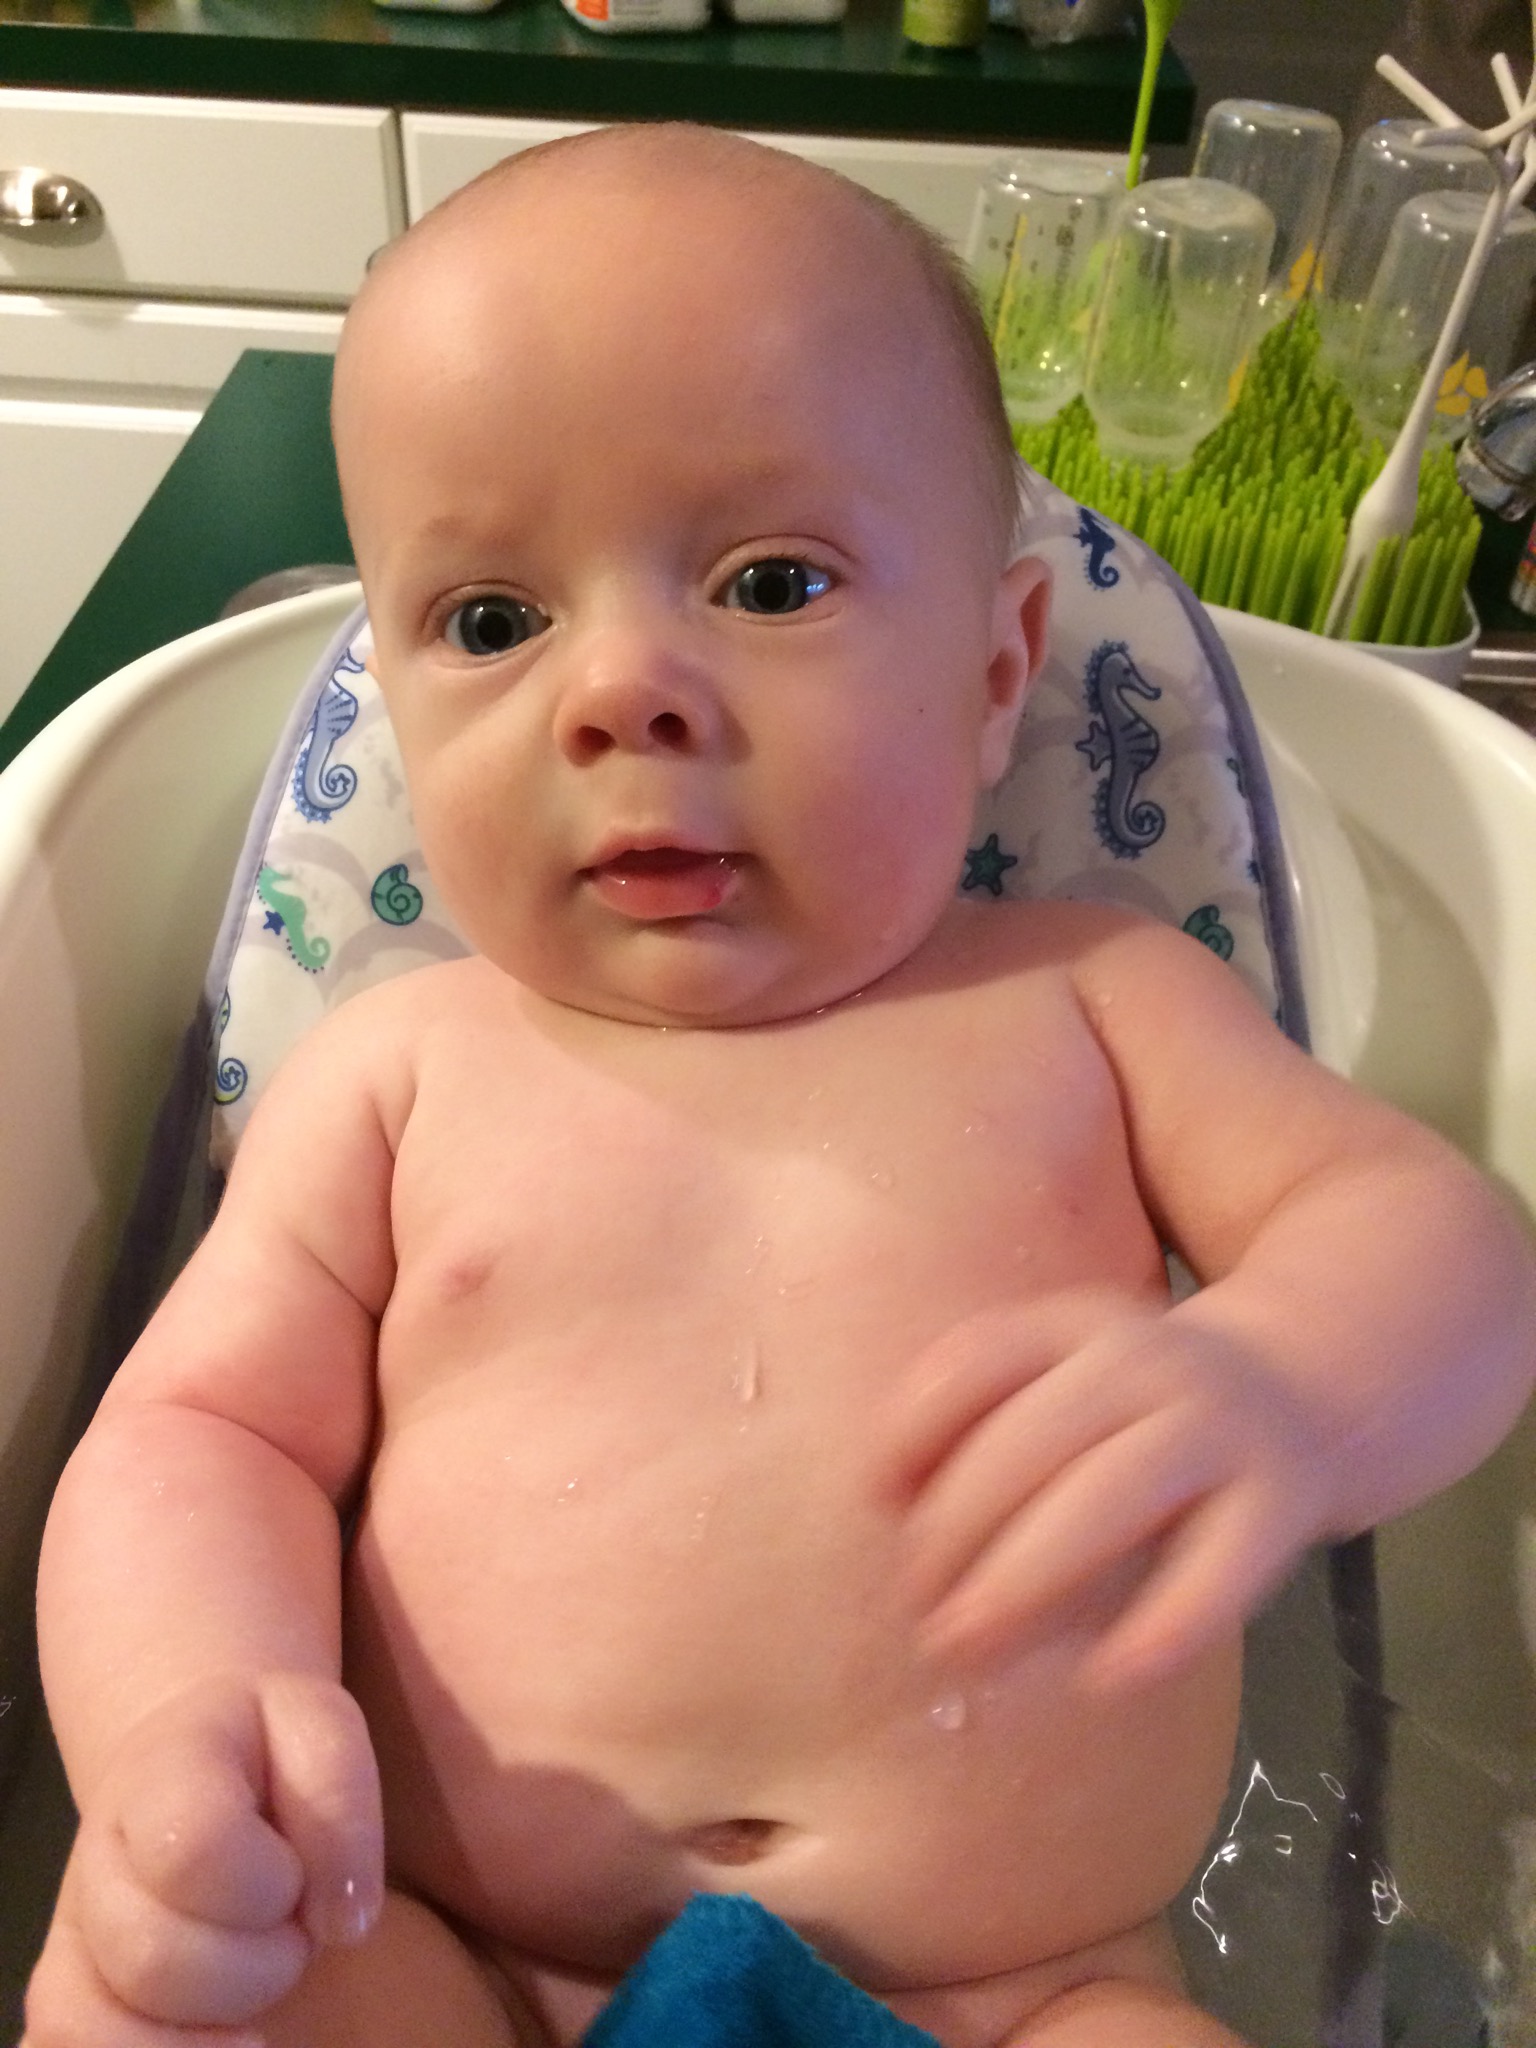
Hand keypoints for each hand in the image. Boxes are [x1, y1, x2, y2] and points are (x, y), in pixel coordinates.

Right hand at [23, 1671, 382, 2046]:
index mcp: (159, 1775)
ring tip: (256, 1982)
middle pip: (152, 1957)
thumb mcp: (322, 1729)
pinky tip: (220, 2039)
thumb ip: (339, 1806)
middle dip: (257, 1965)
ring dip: (211, 2027)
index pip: (195, 1850)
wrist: (200, 1752)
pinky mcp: (68, 1988)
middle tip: (292, 1930)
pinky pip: (73, 2046)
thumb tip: (344, 1922)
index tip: (302, 1877)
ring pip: (102, 2023)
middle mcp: (96, 1857)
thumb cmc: (269, 1744)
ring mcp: (74, 1930)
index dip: (270, 1883)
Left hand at [877, 1290, 1332, 1690]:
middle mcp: (1143, 1363)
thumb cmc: (1145, 1408)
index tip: (876, 1503)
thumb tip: (883, 1500)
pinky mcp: (1280, 1500)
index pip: (976, 1362)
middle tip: (919, 1615)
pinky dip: (1164, 1622)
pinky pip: (1217, 1566)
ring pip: (1110, 1494)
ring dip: (1025, 1578)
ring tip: (968, 1647)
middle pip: (1030, 1439)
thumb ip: (985, 1423)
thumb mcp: (1067, 1380)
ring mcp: (1216, 1425)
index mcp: (1075, 1326)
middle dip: (956, 1532)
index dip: (914, 1431)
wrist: (1309, 1386)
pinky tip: (1107, 1675)